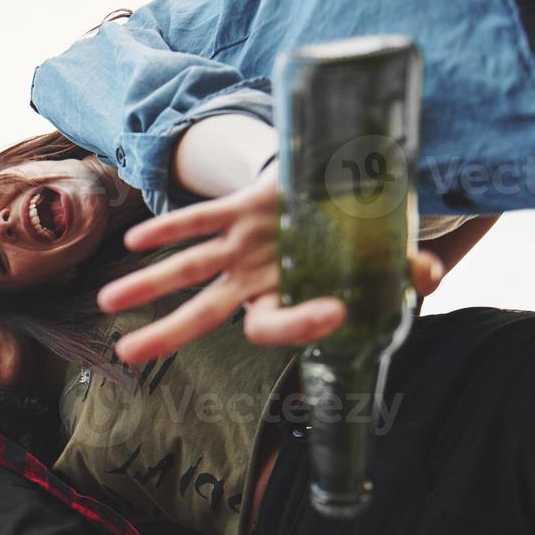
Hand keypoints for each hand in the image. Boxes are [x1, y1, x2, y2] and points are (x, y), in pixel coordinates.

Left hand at [99, 168, 445, 362]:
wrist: (344, 181)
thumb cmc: (360, 233)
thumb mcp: (388, 254)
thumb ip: (404, 272)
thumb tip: (428, 279)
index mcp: (288, 295)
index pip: (280, 325)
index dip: (299, 326)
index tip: (332, 316)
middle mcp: (255, 278)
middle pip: (205, 313)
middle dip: (166, 332)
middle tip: (127, 353)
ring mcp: (240, 246)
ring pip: (187, 270)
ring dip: (145, 284)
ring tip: (105, 300)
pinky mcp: (238, 209)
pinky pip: (197, 221)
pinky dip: (168, 229)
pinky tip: (134, 240)